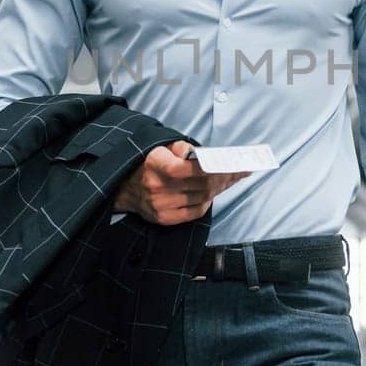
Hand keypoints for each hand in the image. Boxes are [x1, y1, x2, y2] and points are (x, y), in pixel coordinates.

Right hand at [112, 141, 251, 225]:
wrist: (123, 187)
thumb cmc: (147, 162)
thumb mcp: (160, 146)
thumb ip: (184, 147)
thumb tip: (208, 156)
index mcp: (155, 164)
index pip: (190, 168)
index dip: (215, 166)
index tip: (235, 163)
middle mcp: (157, 187)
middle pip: (202, 184)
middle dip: (226, 177)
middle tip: (242, 170)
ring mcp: (161, 206)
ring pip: (202, 198)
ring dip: (221, 188)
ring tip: (233, 179)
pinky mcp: (164, 219)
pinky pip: (195, 211)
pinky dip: (208, 201)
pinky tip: (215, 192)